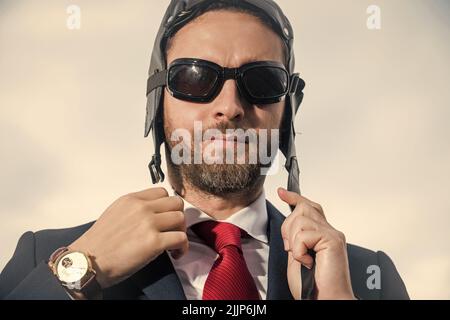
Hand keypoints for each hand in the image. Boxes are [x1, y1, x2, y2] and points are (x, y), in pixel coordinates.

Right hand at [68, 187, 187, 288]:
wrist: (87, 262)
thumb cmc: (98, 243)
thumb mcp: (114, 213)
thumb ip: (134, 209)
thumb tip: (153, 213)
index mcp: (132, 200)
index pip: (162, 192)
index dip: (168, 206)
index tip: (166, 218)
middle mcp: (142, 208)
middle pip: (176, 203)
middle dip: (178, 217)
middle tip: (173, 230)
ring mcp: (149, 224)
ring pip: (181, 219)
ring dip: (181, 232)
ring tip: (173, 244)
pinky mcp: (154, 242)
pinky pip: (181, 239)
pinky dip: (182, 247)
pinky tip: (175, 254)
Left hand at [278, 188, 354, 299]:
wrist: (325, 300)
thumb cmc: (312, 286)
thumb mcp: (297, 256)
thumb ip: (296, 239)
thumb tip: (289, 224)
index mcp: (322, 234)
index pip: (310, 207)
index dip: (295, 198)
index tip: (282, 193)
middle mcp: (330, 231)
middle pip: (303, 208)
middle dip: (288, 227)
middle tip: (292, 249)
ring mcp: (333, 235)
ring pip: (300, 220)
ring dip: (293, 241)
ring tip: (302, 258)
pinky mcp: (332, 240)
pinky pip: (304, 234)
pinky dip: (299, 250)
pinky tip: (306, 262)